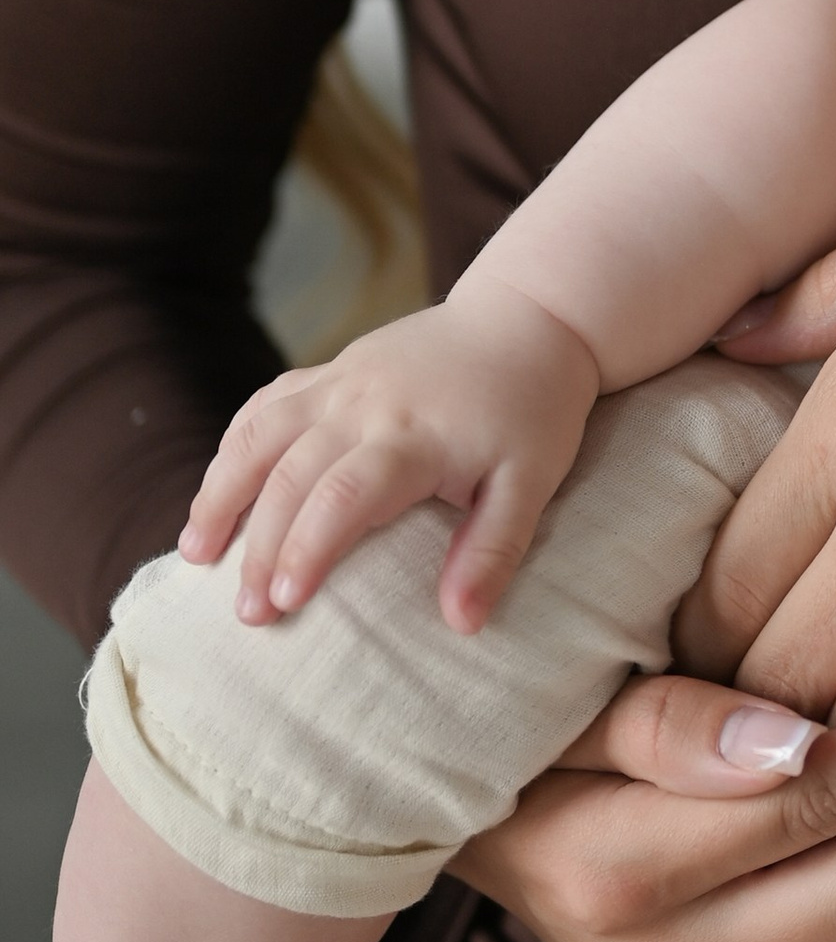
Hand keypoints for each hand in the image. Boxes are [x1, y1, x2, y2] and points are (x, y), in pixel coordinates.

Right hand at [180, 283, 598, 633]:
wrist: (528, 318)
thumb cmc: (534, 408)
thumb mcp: (533, 481)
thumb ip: (493, 550)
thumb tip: (461, 623)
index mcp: (414, 436)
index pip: (343, 495)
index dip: (306, 549)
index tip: (282, 601)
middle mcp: (365, 403)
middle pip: (290, 475)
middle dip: (259, 546)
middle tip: (245, 613)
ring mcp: (342, 380)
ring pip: (260, 433)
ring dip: (221, 492)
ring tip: (196, 552)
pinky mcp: (333, 368)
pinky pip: (268, 403)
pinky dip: (236, 445)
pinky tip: (218, 489)